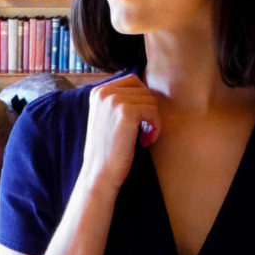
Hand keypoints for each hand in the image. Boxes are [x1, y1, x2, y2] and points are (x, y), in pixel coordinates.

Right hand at [80, 74, 160, 195]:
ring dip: (153, 120)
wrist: (99, 173)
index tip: (139, 122)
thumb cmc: (108, 149)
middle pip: (143, 90)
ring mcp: (114, 100)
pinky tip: (146, 141)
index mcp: (99, 91)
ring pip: (151, 100)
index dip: (142, 101)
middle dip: (148, 111)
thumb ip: (120, 101)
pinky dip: (156, 127)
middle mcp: (104, 92)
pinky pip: (153, 111)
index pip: (133, 81)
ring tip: (144, 138)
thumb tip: (146, 90)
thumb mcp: (107, 117)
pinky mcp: (127, 112)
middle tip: (144, 132)